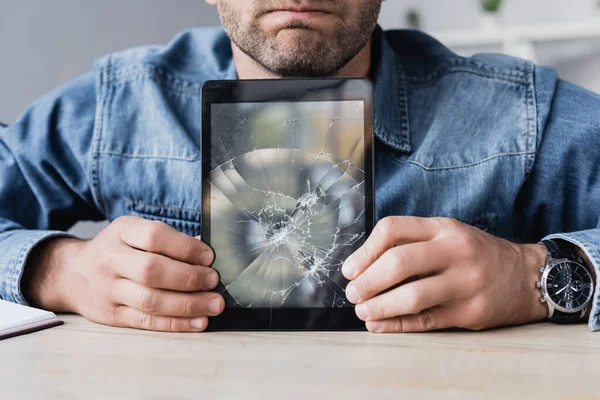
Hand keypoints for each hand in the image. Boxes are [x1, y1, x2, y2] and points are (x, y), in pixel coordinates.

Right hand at [22, 216, 222, 331]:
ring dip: (188, 304)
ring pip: (150, 300)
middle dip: (189, 278)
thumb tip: (206, 255)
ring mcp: (109, 289)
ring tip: (214, 304)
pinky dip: (176, 323)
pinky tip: (198, 321)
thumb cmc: (117, 250)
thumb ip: (168, 240)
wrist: (72, 273)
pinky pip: (146, 321)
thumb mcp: (135, 233)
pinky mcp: (111, 315)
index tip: (208, 257)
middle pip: (152, 270)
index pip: (154, 236)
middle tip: (214, 281)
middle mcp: (111, 259)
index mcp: (121, 231)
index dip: (185, 247)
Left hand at [341, 217, 547, 332]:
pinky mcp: (470, 312)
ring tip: (362, 311)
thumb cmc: (476, 254)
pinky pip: (426, 320)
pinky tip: (379, 325)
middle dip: (367, 281)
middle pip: (398, 262)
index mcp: (443, 228)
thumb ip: (411, 241)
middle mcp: (455, 252)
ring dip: (379, 306)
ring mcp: (465, 283)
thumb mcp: (448, 234)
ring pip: (411, 296)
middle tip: (352, 293)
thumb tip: (364, 264)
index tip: (350, 269)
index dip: (364, 251)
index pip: (392, 229)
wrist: (527, 276)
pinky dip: (396, 325)